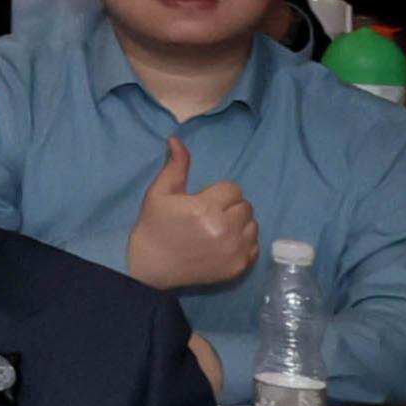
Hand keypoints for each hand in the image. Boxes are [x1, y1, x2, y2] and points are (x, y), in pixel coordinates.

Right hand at [123, 132, 258, 293]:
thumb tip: (177, 139)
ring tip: (217, 230)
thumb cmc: (154, 227)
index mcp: (205, 208)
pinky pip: (254, 245)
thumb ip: (176, 167)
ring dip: (238, 224)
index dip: (217, 193)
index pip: (233, 189)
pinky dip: (243, 243)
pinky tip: (224, 244)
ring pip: (252, 225)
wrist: (150, 266)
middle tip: (209, 216)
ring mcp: (234, 250)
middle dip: (229, 207)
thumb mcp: (159, 193)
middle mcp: (225, 229)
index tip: (202, 202)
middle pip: (245, 206)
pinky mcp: (239, 266)